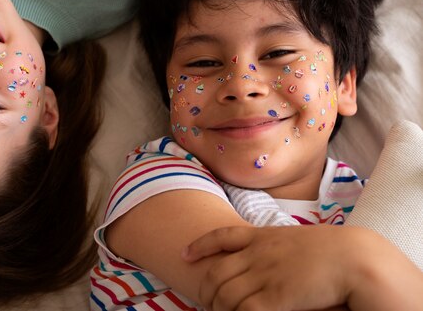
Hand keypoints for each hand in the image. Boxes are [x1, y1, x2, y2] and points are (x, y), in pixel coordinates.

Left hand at [181, 225, 407, 310]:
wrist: (354, 258)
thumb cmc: (331, 251)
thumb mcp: (296, 239)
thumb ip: (274, 247)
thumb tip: (258, 261)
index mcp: (262, 236)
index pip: (222, 236)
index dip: (200, 246)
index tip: (185, 255)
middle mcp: (258, 254)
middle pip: (216, 273)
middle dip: (206, 291)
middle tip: (205, 303)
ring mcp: (264, 275)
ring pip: (225, 295)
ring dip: (218, 309)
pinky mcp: (275, 297)